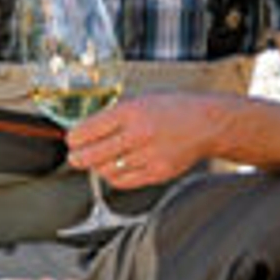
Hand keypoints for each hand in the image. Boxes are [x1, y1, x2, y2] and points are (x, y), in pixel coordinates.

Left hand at [66, 91, 227, 190]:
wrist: (207, 124)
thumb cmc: (173, 108)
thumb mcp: (142, 98)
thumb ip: (116, 112)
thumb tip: (87, 127)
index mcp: (132, 111)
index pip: (90, 129)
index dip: (75, 137)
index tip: (72, 139)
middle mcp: (139, 134)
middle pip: (93, 154)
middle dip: (78, 157)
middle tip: (75, 157)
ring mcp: (148, 155)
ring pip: (107, 169)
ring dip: (98, 166)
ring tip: (99, 160)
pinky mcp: (157, 172)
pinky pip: (123, 181)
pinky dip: (113, 176)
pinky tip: (114, 168)